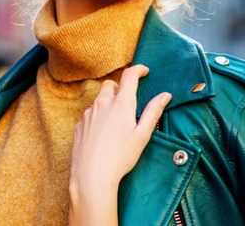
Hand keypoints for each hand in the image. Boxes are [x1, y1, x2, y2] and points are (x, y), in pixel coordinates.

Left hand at [68, 64, 171, 225]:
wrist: (92, 175)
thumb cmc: (121, 157)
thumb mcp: (143, 135)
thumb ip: (154, 112)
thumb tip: (165, 95)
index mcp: (121, 103)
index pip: (129, 76)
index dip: (138, 69)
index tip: (144, 71)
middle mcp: (102, 104)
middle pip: (110, 84)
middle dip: (120, 86)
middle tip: (129, 99)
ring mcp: (88, 114)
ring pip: (98, 100)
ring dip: (108, 102)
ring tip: (117, 121)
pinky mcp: (79, 125)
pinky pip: (90, 114)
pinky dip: (98, 116)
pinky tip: (103, 133)